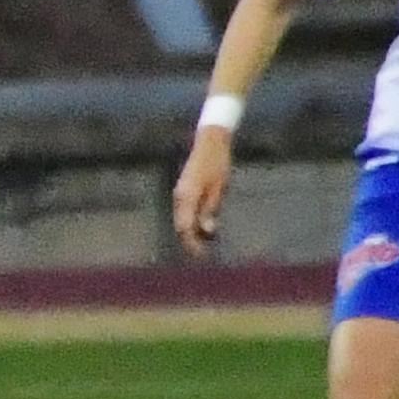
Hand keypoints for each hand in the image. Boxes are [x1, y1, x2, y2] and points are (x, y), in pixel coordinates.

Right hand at [171, 128, 233, 252]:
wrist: (210, 142)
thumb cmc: (218, 164)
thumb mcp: (219, 188)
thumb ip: (211, 210)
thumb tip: (207, 231)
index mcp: (187, 197)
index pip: (184, 227)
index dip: (192, 243)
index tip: (202, 256)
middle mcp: (179, 197)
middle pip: (180, 225)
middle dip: (190, 241)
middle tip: (203, 255)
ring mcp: (180, 193)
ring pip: (181, 219)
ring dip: (192, 232)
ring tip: (206, 243)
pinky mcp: (184, 191)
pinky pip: (184, 212)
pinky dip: (192, 222)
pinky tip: (203, 227)